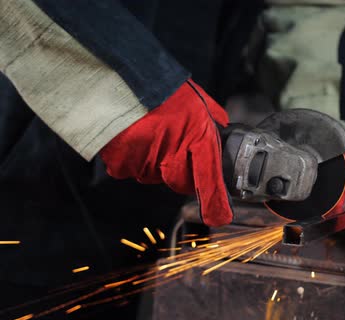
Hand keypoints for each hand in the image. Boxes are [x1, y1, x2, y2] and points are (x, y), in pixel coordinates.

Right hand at [99, 79, 232, 226]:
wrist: (122, 78)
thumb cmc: (164, 88)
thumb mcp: (198, 102)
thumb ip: (212, 122)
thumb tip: (221, 130)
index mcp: (198, 140)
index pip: (210, 179)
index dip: (216, 201)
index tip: (220, 215)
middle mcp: (173, 157)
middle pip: (181, 182)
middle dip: (182, 170)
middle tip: (174, 145)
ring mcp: (146, 164)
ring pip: (155, 176)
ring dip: (155, 162)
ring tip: (151, 133)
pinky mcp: (122, 165)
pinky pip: (132, 170)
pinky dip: (133, 159)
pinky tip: (133, 137)